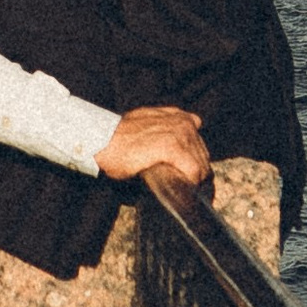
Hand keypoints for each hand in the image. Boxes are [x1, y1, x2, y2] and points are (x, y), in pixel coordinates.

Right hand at [96, 106, 210, 186]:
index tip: (186, 175)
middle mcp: (184, 123)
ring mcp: (180, 133)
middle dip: (196, 173)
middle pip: (203, 157)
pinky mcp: (173, 147)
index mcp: (180, 117)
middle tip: (182, 186)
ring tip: (180, 188)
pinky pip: (193, 171)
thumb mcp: (147, 120)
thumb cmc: (120, 136)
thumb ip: (166, 124)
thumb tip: (184, 130)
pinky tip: (180, 187)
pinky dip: (190, 182)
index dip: (194, 162)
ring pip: (201, 165)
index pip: (200, 144)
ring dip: (193, 180)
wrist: (102, 141)